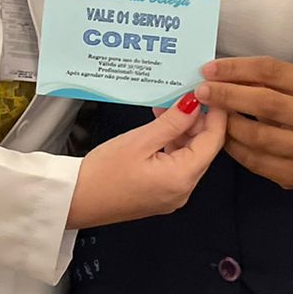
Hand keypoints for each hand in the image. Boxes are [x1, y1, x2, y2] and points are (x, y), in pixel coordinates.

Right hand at [67, 95, 226, 227]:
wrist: (76, 200)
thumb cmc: (101, 175)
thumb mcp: (140, 140)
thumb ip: (172, 122)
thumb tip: (194, 105)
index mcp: (181, 178)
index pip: (214, 141)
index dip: (216, 114)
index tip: (212, 93)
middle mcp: (182, 191)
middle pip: (204, 149)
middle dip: (198, 121)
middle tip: (186, 96)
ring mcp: (172, 195)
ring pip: (190, 157)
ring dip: (183, 132)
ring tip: (166, 110)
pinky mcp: (160, 195)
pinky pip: (177, 166)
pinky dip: (173, 146)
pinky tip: (159, 130)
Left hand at [195, 57, 292, 190]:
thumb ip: (263, 81)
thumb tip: (217, 73)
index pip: (272, 71)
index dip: (237, 68)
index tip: (209, 69)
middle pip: (266, 103)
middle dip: (228, 95)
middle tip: (202, 91)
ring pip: (258, 136)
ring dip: (228, 124)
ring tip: (209, 116)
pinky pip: (255, 160)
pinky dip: (233, 147)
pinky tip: (221, 137)